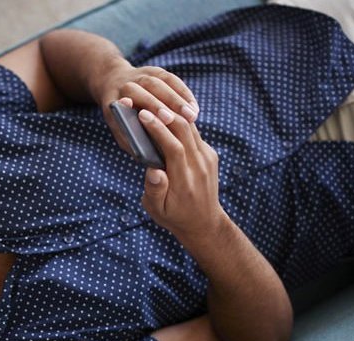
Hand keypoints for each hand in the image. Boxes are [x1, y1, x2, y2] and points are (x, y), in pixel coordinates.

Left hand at [93, 60, 198, 155]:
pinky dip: (184, 93)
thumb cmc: (120, 121)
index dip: (132, 113)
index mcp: (112, 101)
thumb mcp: (120, 133)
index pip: (122, 105)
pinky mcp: (154, 71)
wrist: (115, 87)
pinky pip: (171, 80)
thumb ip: (132, 142)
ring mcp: (140, 74)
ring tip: (191, 117)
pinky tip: (194, 108)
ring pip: (159, 83)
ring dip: (176, 99)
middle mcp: (125, 84)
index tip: (145, 119)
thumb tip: (149, 158)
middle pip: (143, 92)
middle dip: (159, 105)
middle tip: (175, 120)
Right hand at [137, 109, 225, 243]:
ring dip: (173, 116)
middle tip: (145, 105)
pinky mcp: (210, 155)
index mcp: (185, 181)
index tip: (143, 116)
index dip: (158, 129)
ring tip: (154, 106)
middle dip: (164, 115)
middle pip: (184, 132)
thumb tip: (153, 171)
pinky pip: (194, 134)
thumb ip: (154, 190)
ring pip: (191, 129)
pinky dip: (179, 123)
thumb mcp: (156, 209)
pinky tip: (165, 118)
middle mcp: (199, 167)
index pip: (174, 147)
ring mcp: (208, 159)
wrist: (204, 222)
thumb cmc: (174, 216)